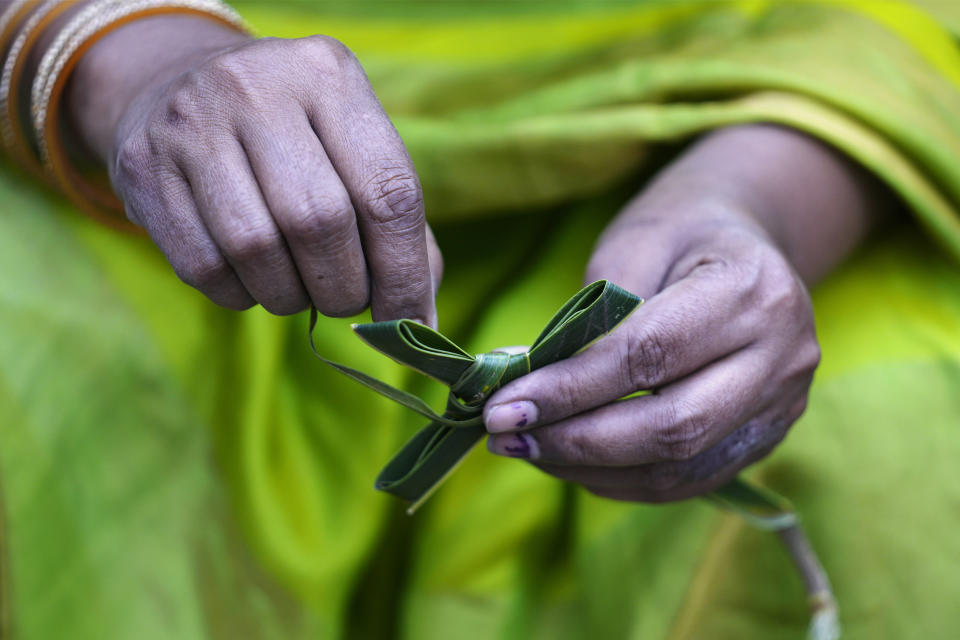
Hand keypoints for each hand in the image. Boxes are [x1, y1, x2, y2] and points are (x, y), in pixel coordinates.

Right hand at [106, 33, 440, 319]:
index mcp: (329, 76)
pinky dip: (240, 294)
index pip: (388, 192)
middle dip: (344, 287)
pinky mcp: (144, 167)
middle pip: (320, 223)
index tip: (409, 320)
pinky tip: (251, 276)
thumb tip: (418, 322)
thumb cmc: (290, 135)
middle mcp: (258, 88)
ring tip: (299, 287)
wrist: (174, 83)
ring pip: (257, 250)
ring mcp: (192, 124)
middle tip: (344, 298)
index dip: (404, 273)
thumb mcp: (351, 147)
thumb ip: (397, 226)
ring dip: (290, 296)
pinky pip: (205, 268)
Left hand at [483, 201, 819, 501]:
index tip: (503, 405)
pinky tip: (571, 462)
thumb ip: (592, 317)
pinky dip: (622, 479)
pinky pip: (689, 479)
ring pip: (679, 466)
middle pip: (672, 427)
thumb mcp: (633, 244)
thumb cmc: (680, 234)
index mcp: (752, 292)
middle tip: (505, 436)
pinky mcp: (765, 437)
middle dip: (577, 441)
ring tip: (527, 449)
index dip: (571, 389)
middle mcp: (783, 357)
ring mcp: (782, 405)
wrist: (746, 244)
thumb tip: (528, 389)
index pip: (650, 355)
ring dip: (591, 469)